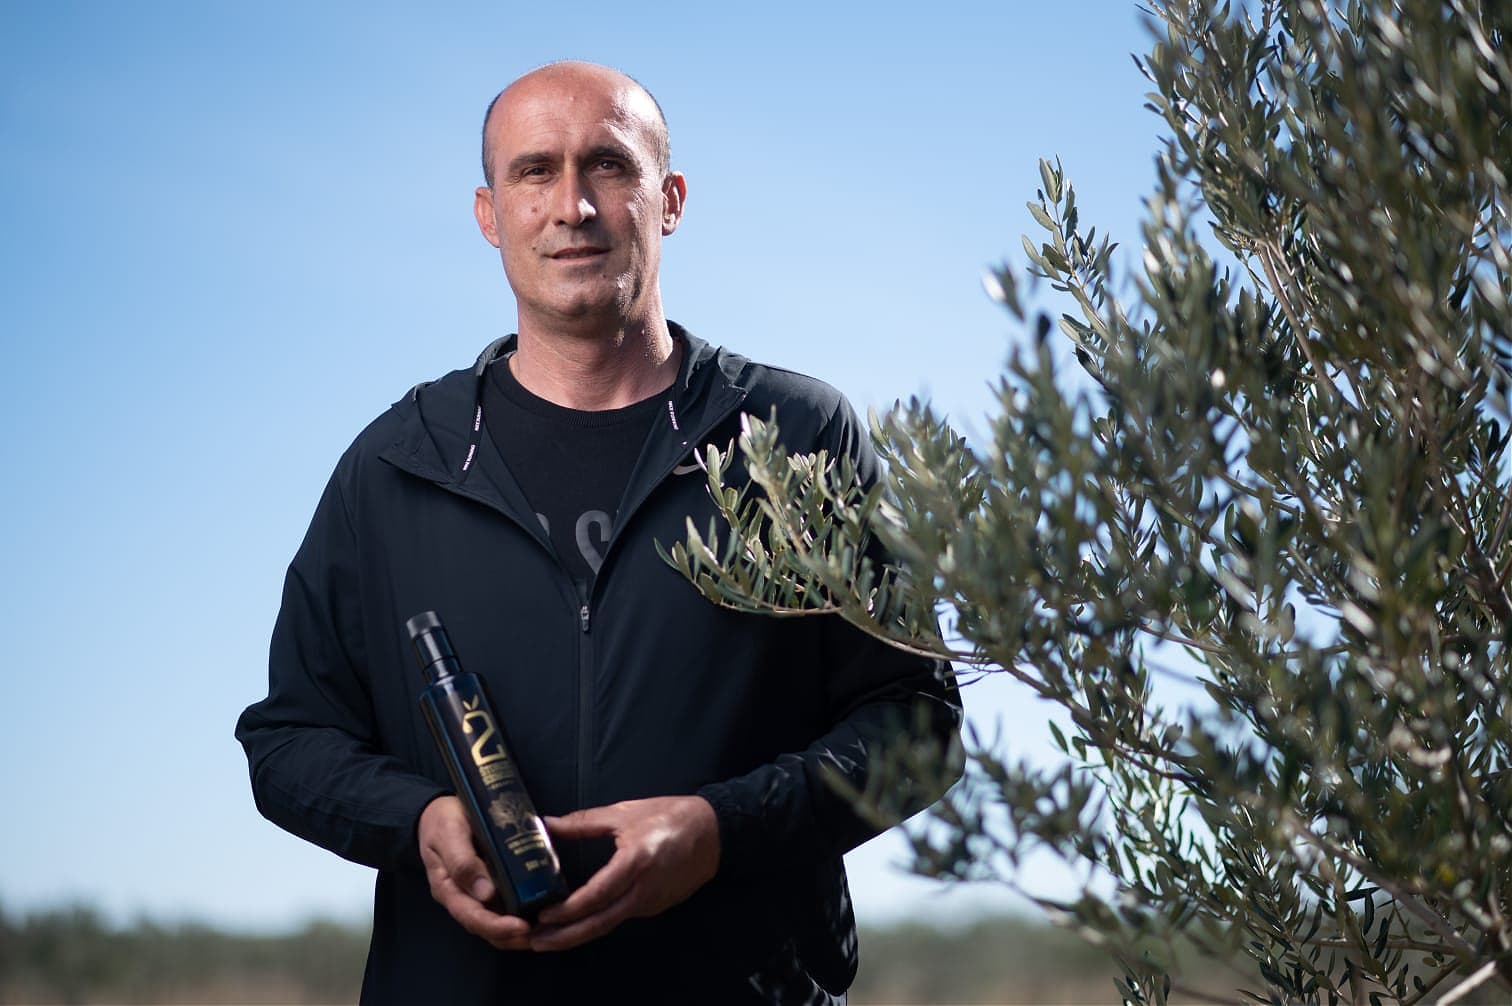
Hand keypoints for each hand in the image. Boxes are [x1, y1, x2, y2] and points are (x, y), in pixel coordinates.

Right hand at [417, 795, 531, 949]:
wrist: (441, 811)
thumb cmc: (442, 821)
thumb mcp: (449, 834)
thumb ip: (463, 863)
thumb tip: (485, 893)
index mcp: (449, 890)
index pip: (473, 918)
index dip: (498, 927)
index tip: (522, 927)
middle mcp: (464, 897)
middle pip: (489, 928)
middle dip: (515, 936)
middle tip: (544, 931)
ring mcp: (478, 893)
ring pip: (500, 920)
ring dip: (523, 929)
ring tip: (549, 924)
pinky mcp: (492, 884)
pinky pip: (508, 903)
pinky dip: (526, 908)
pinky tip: (546, 903)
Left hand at [529, 795, 719, 951]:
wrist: (715, 833)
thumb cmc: (671, 817)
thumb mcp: (625, 812)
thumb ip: (584, 822)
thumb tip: (547, 824)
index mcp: (635, 863)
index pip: (596, 895)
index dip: (568, 910)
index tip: (543, 915)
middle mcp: (643, 890)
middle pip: (600, 922)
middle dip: (566, 936)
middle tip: (536, 942)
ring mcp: (651, 902)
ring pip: (610, 923)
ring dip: (579, 932)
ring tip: (550, 937)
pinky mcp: (656, 907)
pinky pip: (622, 916)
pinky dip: (598, 921)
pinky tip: (580, 920)